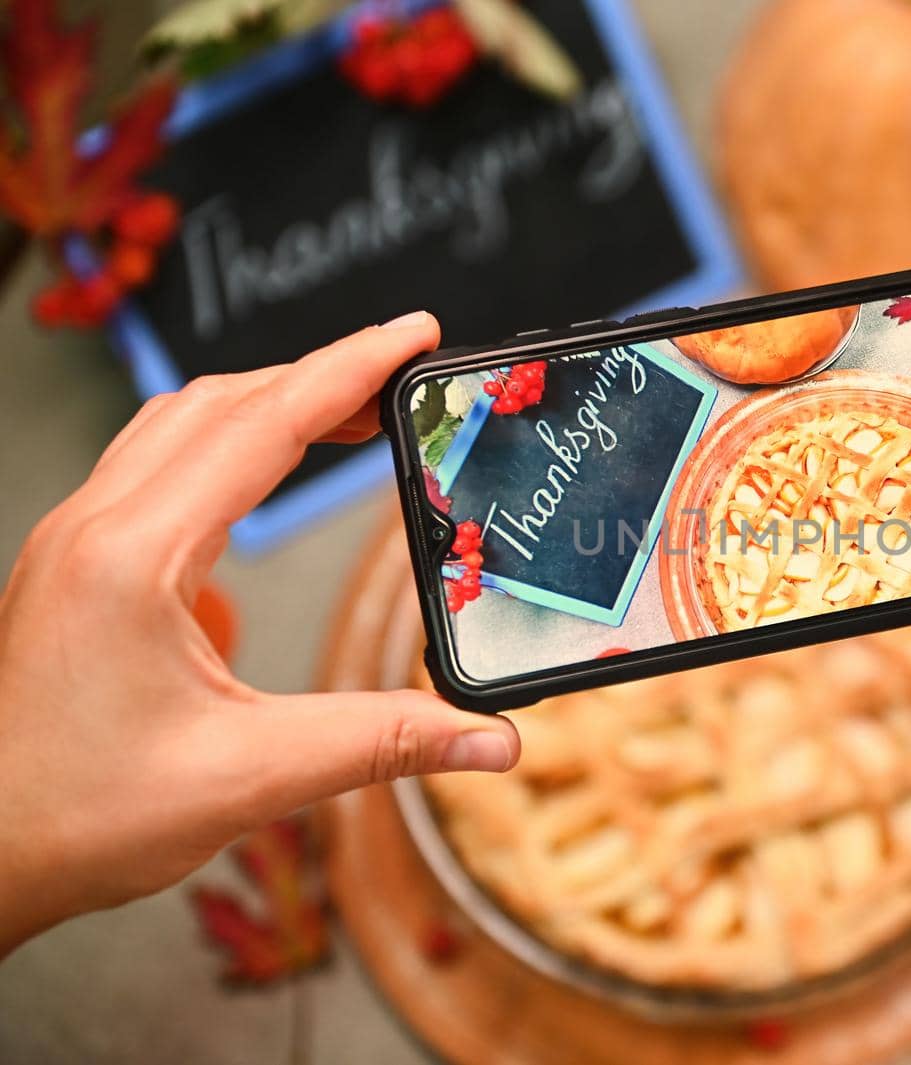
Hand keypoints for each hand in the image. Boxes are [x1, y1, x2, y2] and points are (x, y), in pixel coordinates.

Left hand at [0, 312, 519, 954]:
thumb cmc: (79, 815)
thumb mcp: (251, 777)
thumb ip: (381, 742)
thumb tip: (487, 738)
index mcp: (135, 557)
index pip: (263, 425)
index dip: (351, 369)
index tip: (416, 333)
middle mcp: (95, 529)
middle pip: (222, 402)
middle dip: (321, 376)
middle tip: (403, 374)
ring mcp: (77, 543)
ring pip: (181, 427)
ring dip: (269, 406)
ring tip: (349, 415)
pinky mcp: (79, 567)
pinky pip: (155, 471)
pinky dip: (225, 451)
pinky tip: (260, 495)